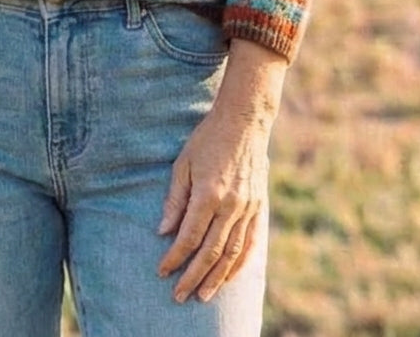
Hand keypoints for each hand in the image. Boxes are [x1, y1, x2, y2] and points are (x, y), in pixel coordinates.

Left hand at [156, 39, 285, 302]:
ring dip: (217, 278)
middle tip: (179, 296)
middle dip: (193, 277)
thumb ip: (175, 199)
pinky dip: (239, 265)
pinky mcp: (257, 208)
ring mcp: (247, 208)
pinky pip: (249, 244)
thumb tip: (164, 231)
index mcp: (209, 193)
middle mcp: (231, 206)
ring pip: (232, 254)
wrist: (244, 123)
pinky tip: (228, 277)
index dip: (175, 257)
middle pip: (211, 252)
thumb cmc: (207, 139)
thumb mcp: (182, 163)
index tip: (162, 271)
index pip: (189, 236)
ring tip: (203, 295)